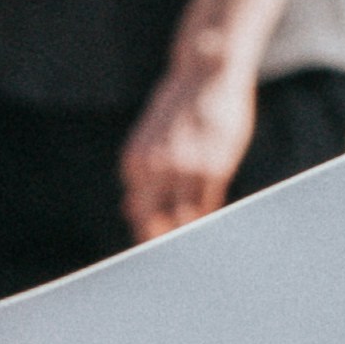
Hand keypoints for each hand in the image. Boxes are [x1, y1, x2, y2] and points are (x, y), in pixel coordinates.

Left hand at [121, 49, 259, 241]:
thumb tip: (130, 209)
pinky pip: (208, 207)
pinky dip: (209, 221)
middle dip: (165, 246)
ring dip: (189, 237)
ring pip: (184, 220)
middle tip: (173, 271)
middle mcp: (153, 170)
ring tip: (196, 255)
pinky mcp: (213, 168)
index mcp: (134, 164)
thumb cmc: (180, 106)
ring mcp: (184, 171)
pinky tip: (214, 230)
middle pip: (156, 224)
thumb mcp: (150, 140)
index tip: (156, 259)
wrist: (206, 72)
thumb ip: (141, 174)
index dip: (150, 237)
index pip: (139, 215)